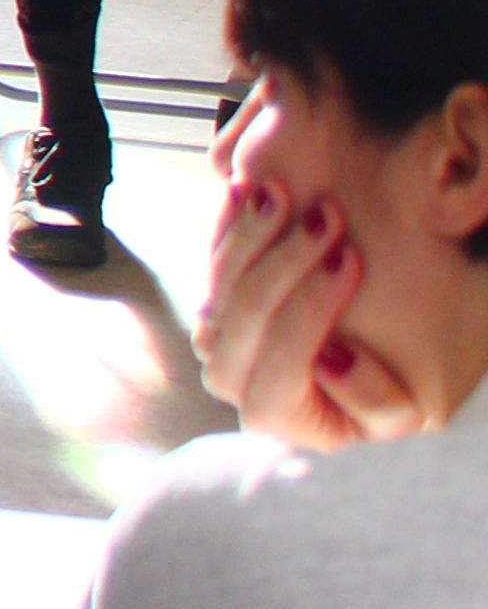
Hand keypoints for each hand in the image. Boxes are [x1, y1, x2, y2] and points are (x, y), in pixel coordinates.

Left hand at [197, 178, 429, 449]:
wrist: (341, 395)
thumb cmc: (373, 408)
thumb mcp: (396, 419)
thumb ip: (371, 401)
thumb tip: (330, 357)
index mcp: (274, 413)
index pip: (282, 356)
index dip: (313, 305)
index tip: (351, 258)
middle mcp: (231, 376)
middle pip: (243, 313)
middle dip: (286, 260)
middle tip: (326, 218)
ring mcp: (216, 338)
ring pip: (220, 282)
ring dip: (250, 233)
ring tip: (280, 194)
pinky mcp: (214, 306)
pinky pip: (211, 261)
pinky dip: (227, 225)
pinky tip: (240, 189)